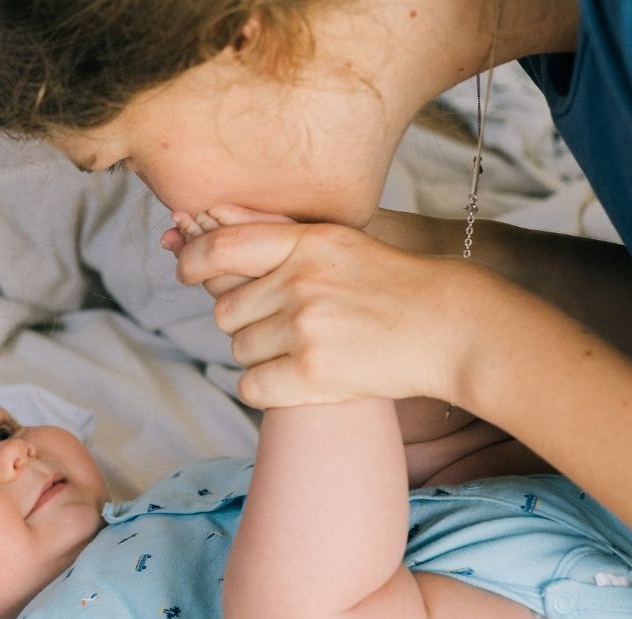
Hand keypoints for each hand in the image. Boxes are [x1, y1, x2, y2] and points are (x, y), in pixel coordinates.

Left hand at [174, 214, 492, 407]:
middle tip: (281, 323)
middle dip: (243, 319)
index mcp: (307, 243)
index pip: (222, 247)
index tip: (184, 269)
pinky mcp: (313, 372)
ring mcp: (306, 327)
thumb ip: (274, 234)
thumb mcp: (336, 243)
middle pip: (225, 309)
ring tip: (303, 347)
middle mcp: (302, 281)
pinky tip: (296, 378)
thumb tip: (206, 217)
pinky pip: (251, 385)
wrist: (447, 328)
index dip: (192, 259)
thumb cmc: (390, 285)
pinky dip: (265, 387)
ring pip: (239, 348)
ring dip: (260, 354)